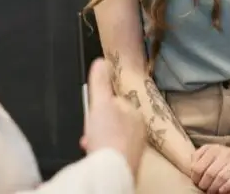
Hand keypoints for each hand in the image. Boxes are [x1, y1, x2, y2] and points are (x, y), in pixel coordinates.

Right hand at [80, 58, 145, 176]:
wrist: (112, 168)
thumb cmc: (107, 136)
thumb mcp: (101, 102)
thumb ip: (100, 81)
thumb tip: (102, 60)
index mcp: (136, 113)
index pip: (117, 102)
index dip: (100, 106)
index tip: (92, 112)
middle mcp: (139, 130)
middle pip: (114, 121)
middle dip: (98, 124)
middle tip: (90, 130)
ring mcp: (134, 147)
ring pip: (112, 137)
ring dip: (98, 138)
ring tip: (90, 143)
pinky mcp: (126, 161)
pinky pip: (112, 151)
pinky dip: (101, 150)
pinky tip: (95, 152)